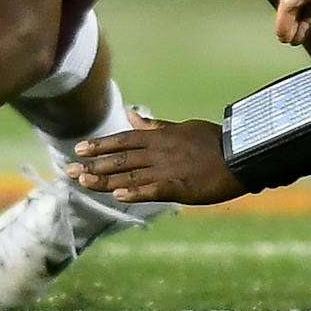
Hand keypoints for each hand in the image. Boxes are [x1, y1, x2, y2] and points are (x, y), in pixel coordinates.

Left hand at [65, 112, 245, 206]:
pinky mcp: (180, 187)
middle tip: (69, 170)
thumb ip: (154, 125)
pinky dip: (136, 193)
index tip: (79, 149)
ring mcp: (168, 169)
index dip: (100, 146)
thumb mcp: (182, 128)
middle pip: (120, 159)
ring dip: (105, 180)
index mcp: (159, 137)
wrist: (240, 155)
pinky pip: (153, 190)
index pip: (123, 140)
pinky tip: (119, 196)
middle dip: (94, 165)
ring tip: (83, 182)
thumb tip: (132, 113)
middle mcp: (159, 152)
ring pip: (130, 175)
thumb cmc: (213, 142)